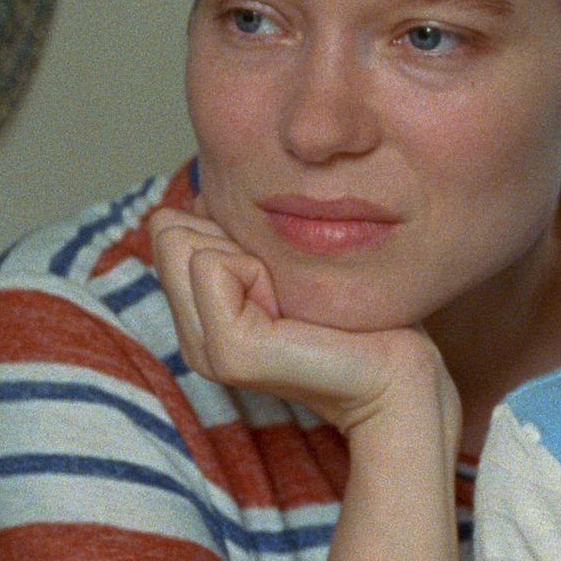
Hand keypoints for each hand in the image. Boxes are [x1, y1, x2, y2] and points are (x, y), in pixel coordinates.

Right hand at [148, 205, 460, 442]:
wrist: (394, 367)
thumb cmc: (349, 308)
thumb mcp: (276, 259)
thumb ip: (232, 232)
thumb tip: (205, 192)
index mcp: (199, 316)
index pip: (167, 227)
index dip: (226, 224)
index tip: (274, 265)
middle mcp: (193, 338)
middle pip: (168, 231)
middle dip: (232, 235)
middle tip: (284, 282)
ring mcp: (206, 351)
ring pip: (183, 243)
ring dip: (248, 252)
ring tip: (290, 298)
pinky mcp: (230, 354)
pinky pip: (211, 265)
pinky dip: (258, 268)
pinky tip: (293, 310)